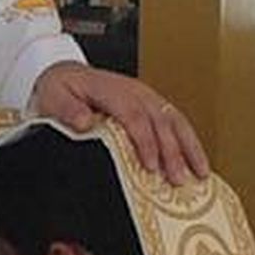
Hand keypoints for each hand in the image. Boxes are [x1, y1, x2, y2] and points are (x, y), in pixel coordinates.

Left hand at [31, 64, 208, 183]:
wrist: (65, 75)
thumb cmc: (60, 89)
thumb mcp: (54, 97)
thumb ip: (68, 109)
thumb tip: (85, 122)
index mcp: (113, 90)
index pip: (134, 117)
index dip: (145, 142)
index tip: (150, 167)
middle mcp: (135, 92)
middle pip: (160, 121)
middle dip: (172, 152)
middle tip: (177, 180)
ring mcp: (147, 97)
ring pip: (175, 121)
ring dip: (189, 148)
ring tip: (200, 173)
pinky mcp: (153, 105)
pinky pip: (176, 122)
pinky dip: (190, 142)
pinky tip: (198, 161)